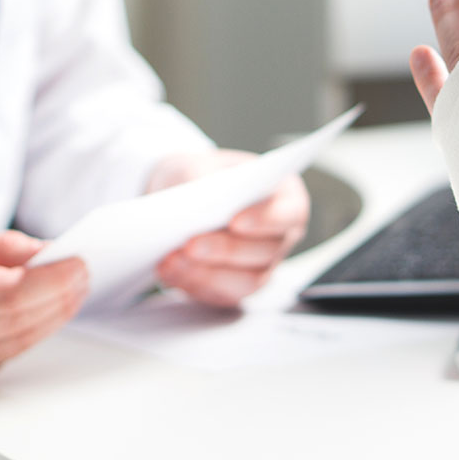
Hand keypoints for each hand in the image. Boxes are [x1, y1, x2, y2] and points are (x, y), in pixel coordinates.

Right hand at [0, 232, 87, 386]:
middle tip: (83, 276)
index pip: (8, 292)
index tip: (79, 263)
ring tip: (72, 294)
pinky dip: (26, 337)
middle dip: (60, 298)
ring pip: (13, 345)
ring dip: (51, 320)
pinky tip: (42, 317)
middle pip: (16, 321)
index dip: (52, 279)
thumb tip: (46, 250)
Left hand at [148, 150, 309, 306]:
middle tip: (191, 245)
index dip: (266, 220)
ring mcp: (262, 265)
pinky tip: (170, 271)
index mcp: (285, 198)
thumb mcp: (198, 165)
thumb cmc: (200, 176)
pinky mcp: (238, 287)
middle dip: (225, 250)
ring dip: (207, 273)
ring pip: (246, 280)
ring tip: (173, 260)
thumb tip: (191, 206)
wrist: (181, 199)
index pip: (288, 213)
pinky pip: (222, 294)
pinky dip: (194, 284)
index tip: (235, 222)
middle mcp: (280, 236)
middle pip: (265, 251)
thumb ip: (201, 180)